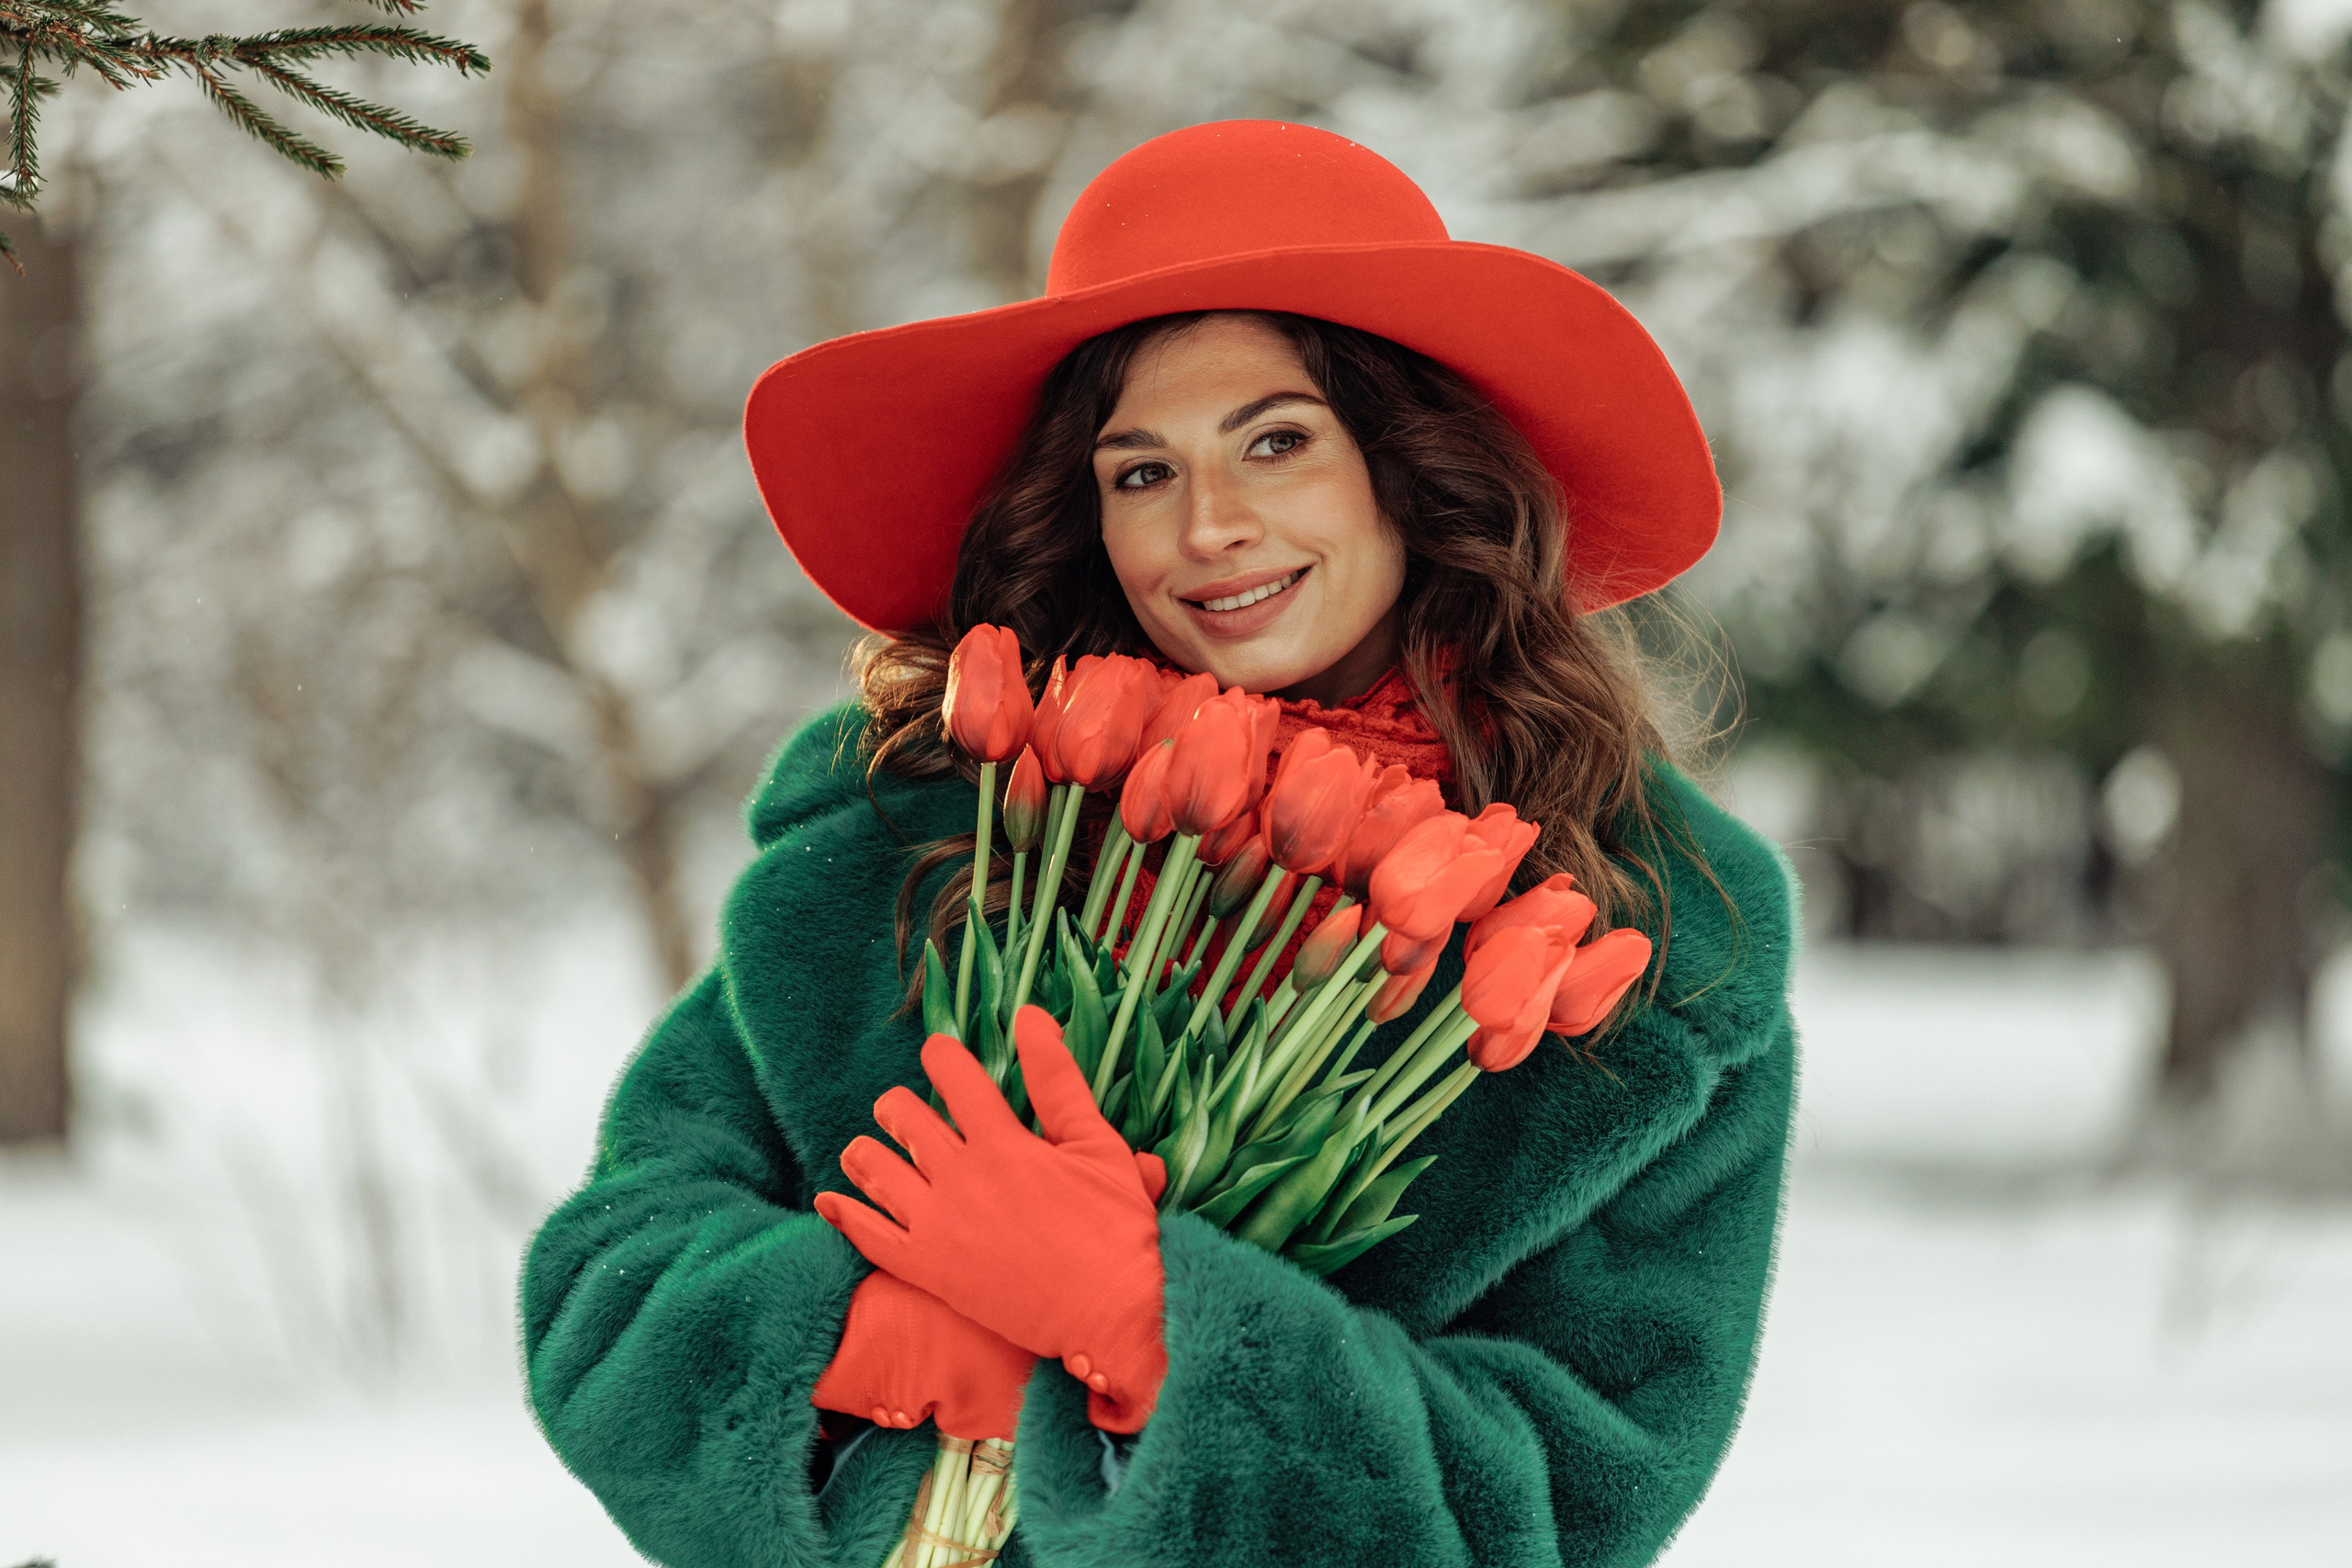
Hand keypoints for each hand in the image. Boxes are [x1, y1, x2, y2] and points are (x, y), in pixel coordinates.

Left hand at [814, 1008, 1169, 1431]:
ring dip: (866, 1151)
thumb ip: (1059, 1081)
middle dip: (898, 1105)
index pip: (956, 1079)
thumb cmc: (1114, 1231)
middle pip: (905, 1119)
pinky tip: (830, 1200)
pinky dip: (845, 1214)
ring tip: (867, 1147)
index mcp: (1003, 1143)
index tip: (937, 1052)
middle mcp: (961, 1178)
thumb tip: (1031, 1017)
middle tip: (901, 1108)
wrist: (1108, 1317)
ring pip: (876, 1171)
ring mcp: (938, 1226)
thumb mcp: (1098, 1146)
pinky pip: (869, 1237)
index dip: (942, 1057)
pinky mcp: (928, 1270)